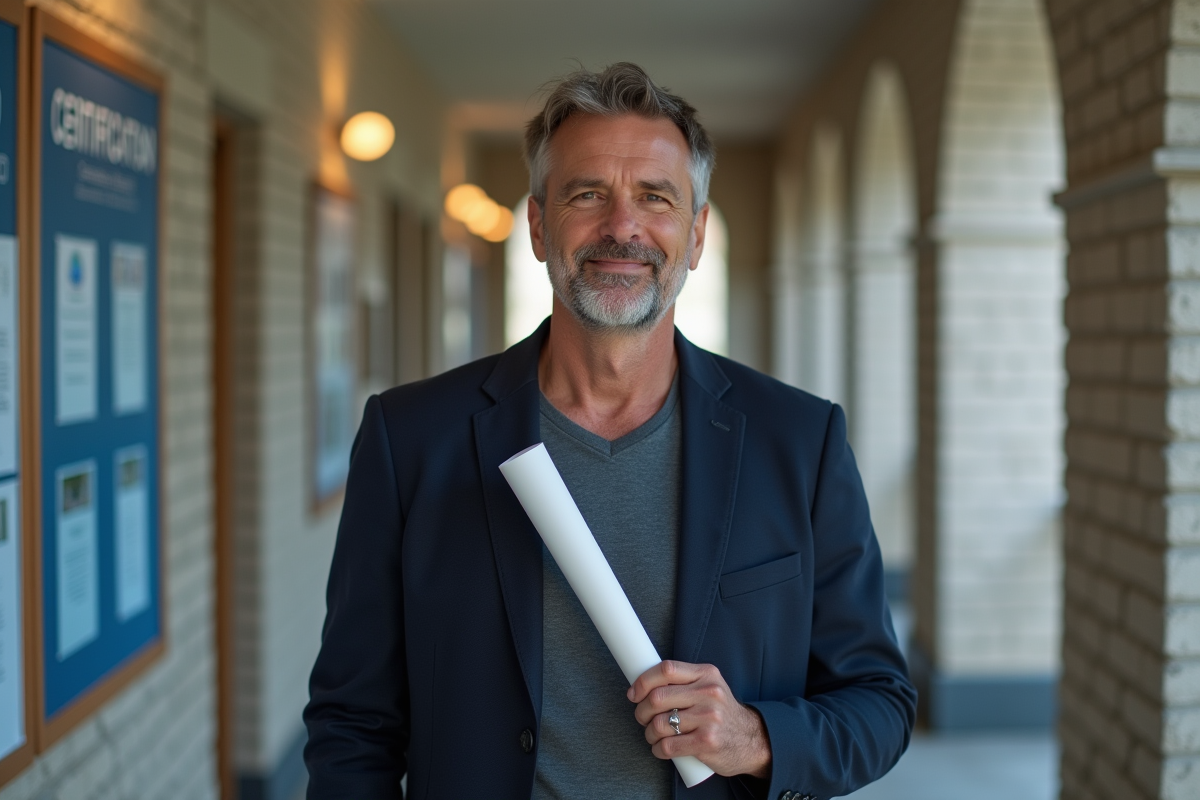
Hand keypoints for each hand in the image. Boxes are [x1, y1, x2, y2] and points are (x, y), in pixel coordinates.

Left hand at [627, 660, 771, 778]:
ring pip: (659, 724)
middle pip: (657, 697)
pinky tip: (661, 749)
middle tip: (642, 718)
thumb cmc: (721, 713)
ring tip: (653, 735)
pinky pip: (668, 746)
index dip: (643, 681)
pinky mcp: (707, 742)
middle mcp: (709, 693)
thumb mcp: (710, 687)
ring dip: (649, 733)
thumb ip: (684, 681)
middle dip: (641, 711)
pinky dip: (658, 749)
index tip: (634, 693)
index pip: (666, 669)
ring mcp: (709, 718)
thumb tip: (644, 683)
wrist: (752, 739)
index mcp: (707, 674)